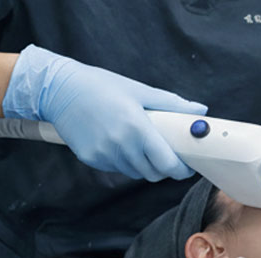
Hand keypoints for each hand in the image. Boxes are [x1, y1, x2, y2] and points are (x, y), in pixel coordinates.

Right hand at [3, 44, 206, 180]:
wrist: (60, 90)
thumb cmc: (102, 85)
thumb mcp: (139, 90)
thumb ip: (172, 104)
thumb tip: (200, 111)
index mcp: (137, 128)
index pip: (166, 164)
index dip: (181, 169)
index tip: (187, 165)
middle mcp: (121, 146)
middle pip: (152, 174)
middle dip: (164, 169)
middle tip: (167, 155)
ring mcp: (104, 155)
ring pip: (134, 173)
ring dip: (144, 165)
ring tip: (142, 144)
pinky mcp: (91, 159)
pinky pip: (116, 168)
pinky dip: (124, 161)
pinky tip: (119, 142)